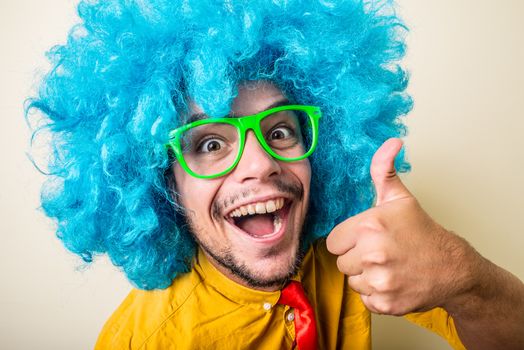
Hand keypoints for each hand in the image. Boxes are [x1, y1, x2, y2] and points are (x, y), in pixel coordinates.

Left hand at [326, 138, 476, 314]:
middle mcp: (372, 254)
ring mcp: (380, 281)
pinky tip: (393, 281)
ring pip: (351, 280)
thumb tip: (390, 142)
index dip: (348, 239)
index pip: (333, 241)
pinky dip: (375, 293)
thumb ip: (384, 170)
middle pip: (341, 261)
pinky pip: (364, 298)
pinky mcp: (385, 303)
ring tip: (388, 265)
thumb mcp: (400, 198)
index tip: (366, 238)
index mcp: (370, 226)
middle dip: (356, 257)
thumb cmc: (423, 232)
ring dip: (365, 275)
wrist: (453, 268)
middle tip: (380, 251)